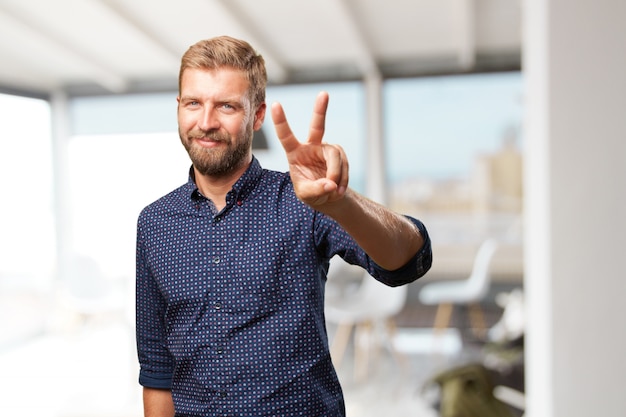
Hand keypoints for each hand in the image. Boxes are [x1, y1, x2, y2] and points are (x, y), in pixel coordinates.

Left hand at [271, 91, 348, 207]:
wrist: (326, 196)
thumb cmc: (310, 193)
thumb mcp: (307, 195)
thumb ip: (316, 190)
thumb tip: (331, 183)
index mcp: (294, 153)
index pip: (286, 136)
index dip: (281, 121)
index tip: (275, 104)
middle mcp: (311, 146)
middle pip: (317, 126)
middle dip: (321, 110)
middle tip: (324, 94)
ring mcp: (326, 149)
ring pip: (335, 156)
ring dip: (336, 174)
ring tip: (334, 190)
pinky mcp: (339, 154)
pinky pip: (344, 164)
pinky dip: (343, 179)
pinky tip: (339, 189)